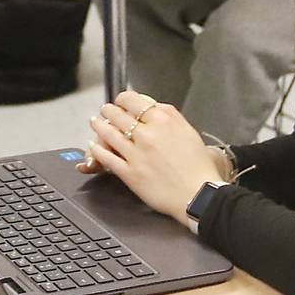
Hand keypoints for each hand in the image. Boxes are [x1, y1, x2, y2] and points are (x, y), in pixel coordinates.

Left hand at [77, 91, 223, 227]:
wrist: (200, 195)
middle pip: (117, 115)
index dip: (122, 98)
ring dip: (98, 126)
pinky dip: (97, 150)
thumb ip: (169, 115)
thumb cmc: (198, 166)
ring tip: (95, 122)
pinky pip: (107, 157)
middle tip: (106, 110)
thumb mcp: (188, 131)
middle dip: (108, 111)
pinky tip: (94, 146)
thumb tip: (153, 106)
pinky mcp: (130, 173)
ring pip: (108, 133)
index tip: (121, 101)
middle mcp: (148, 134)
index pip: (133, 100)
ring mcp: (137, 154)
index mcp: (163, 121)